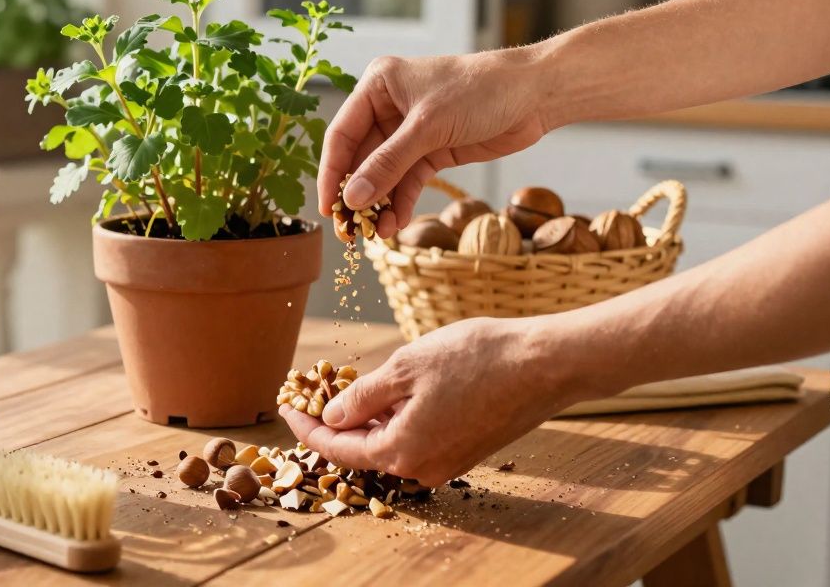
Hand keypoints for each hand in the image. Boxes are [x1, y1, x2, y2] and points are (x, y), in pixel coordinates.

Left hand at [280, 317, 583, 483]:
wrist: (544, 364)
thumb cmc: (476, 359)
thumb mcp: (404, 368)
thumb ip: (361, 398)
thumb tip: (331, 417)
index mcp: (400, 452)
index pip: (336, 448)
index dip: (305, 426)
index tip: (285, 406)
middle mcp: (421, 469)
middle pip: (362, 451)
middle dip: (334, 423)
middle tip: (311, 393)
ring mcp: (447, 463)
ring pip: (391, 445)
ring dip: (367, 420)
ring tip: (347, 388)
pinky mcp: (466, 450)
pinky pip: (417, 441)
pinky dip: (396, 420)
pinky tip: (390, 394)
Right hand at [317, 50, 551, 235]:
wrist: (535, 94)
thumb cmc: (480, 90)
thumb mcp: (428, 127)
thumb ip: (388, 164)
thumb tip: (353, 198)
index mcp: (377, 86)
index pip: (341, 133)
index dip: (332, 172)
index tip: (328, 207)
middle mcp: (388, 107)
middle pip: (360, 157)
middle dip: (357, 193)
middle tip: (350, 229)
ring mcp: (410, 131)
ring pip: (383, 174)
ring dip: (379, 203)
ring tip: (376, 233)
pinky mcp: (432, 150)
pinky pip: (407, 181)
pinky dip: (400, 202)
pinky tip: (395, 223)